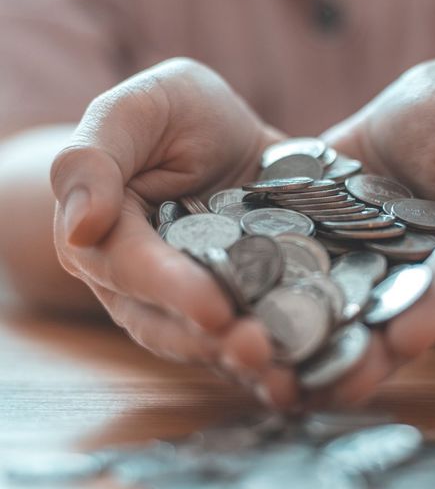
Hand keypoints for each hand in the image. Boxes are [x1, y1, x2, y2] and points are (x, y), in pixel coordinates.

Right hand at [51, 58, 295, 406]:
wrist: (222, 134)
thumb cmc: (173, 116)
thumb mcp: (136, 112)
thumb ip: (93, 159)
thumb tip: (79, 228)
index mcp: (107, 237)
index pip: (130, 270)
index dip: (170, 291)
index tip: (213, 309)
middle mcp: (141, 283)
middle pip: (168, 325)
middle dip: (211, 343)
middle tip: (258, 352)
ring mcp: (188, 300)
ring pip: (206, 343)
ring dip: (242, 364)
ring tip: (284, 376)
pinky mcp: (233, 304)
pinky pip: (245, 335)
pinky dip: (271, 357)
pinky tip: (301, 373)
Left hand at [314, 59, 434, 404]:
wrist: (400, 120)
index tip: (406, 338)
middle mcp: (434, 281)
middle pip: (407, 322)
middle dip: (375, 356)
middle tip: (341, 384)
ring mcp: (383, 284)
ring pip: (361, 325)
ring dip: (329, 357)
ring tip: (294, 386)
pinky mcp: (339, 275)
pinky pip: (319, 304)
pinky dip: (294, 326)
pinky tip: (266, 354)